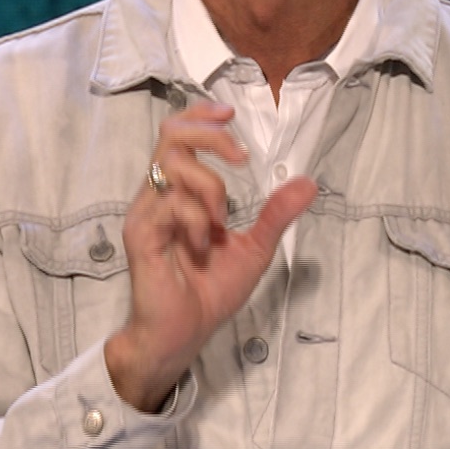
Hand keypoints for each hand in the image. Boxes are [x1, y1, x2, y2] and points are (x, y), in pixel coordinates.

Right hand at [105, 101, 316, 410]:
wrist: (183, 334)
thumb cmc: (208, 292)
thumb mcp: (254, 248)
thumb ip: (276, 215)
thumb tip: (308, 183)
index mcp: (179, 193)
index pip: (179, 134)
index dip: (202, 116)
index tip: (231, 114)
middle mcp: (157, 196)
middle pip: (171, 135)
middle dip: (211, 137)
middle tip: (241, 158)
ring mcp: (146, 213)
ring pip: (173, 166)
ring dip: (209, 187)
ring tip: (220, 223)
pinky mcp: (141, 234)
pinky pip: (170, 205)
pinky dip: (196, 220)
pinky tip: (202, 247)